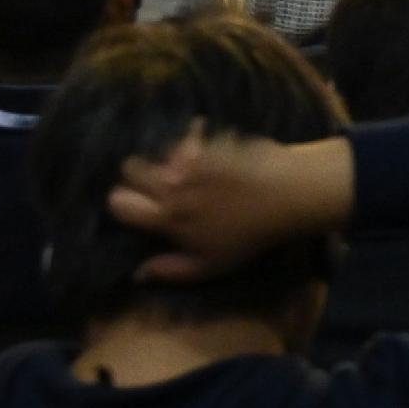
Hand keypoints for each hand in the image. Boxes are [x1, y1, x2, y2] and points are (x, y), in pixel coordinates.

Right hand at [104, 127, 356, 283]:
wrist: (289, 196)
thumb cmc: (249, 236)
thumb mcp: (210, 265)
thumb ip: (170, 270)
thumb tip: (136, 274)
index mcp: (168, 218)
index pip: (120, 204)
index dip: (119, 202)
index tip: (129, 202)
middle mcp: (173, 185)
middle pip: (132, 169)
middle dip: (136, 173)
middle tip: (152, 179)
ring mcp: (192, 160)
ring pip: (159, 151)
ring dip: (166, 156)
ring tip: (183, 165)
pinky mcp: (212, 140)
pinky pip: (190, 133)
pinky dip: (194, 137)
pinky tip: (204, 143)